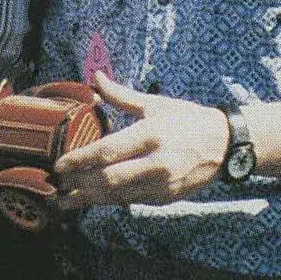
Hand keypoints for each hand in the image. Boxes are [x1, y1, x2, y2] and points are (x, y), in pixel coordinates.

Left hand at [53, 72, 228, 208]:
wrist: (225, 145)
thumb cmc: (186, 120)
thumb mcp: (155, 104)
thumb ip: (120, 95)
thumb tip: (95, 77)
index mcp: (150, 135)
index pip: (107, 151)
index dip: (79, 161)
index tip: (58, 166)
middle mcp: (156, 162)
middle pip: (108, 179)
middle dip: (79, 184)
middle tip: (56, 184)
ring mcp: (162, 184)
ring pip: (118, 196)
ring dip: (89, 199)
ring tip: (65, 200)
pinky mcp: (166, 198)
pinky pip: (131, 201)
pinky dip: (110, 201)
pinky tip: (92, 200)